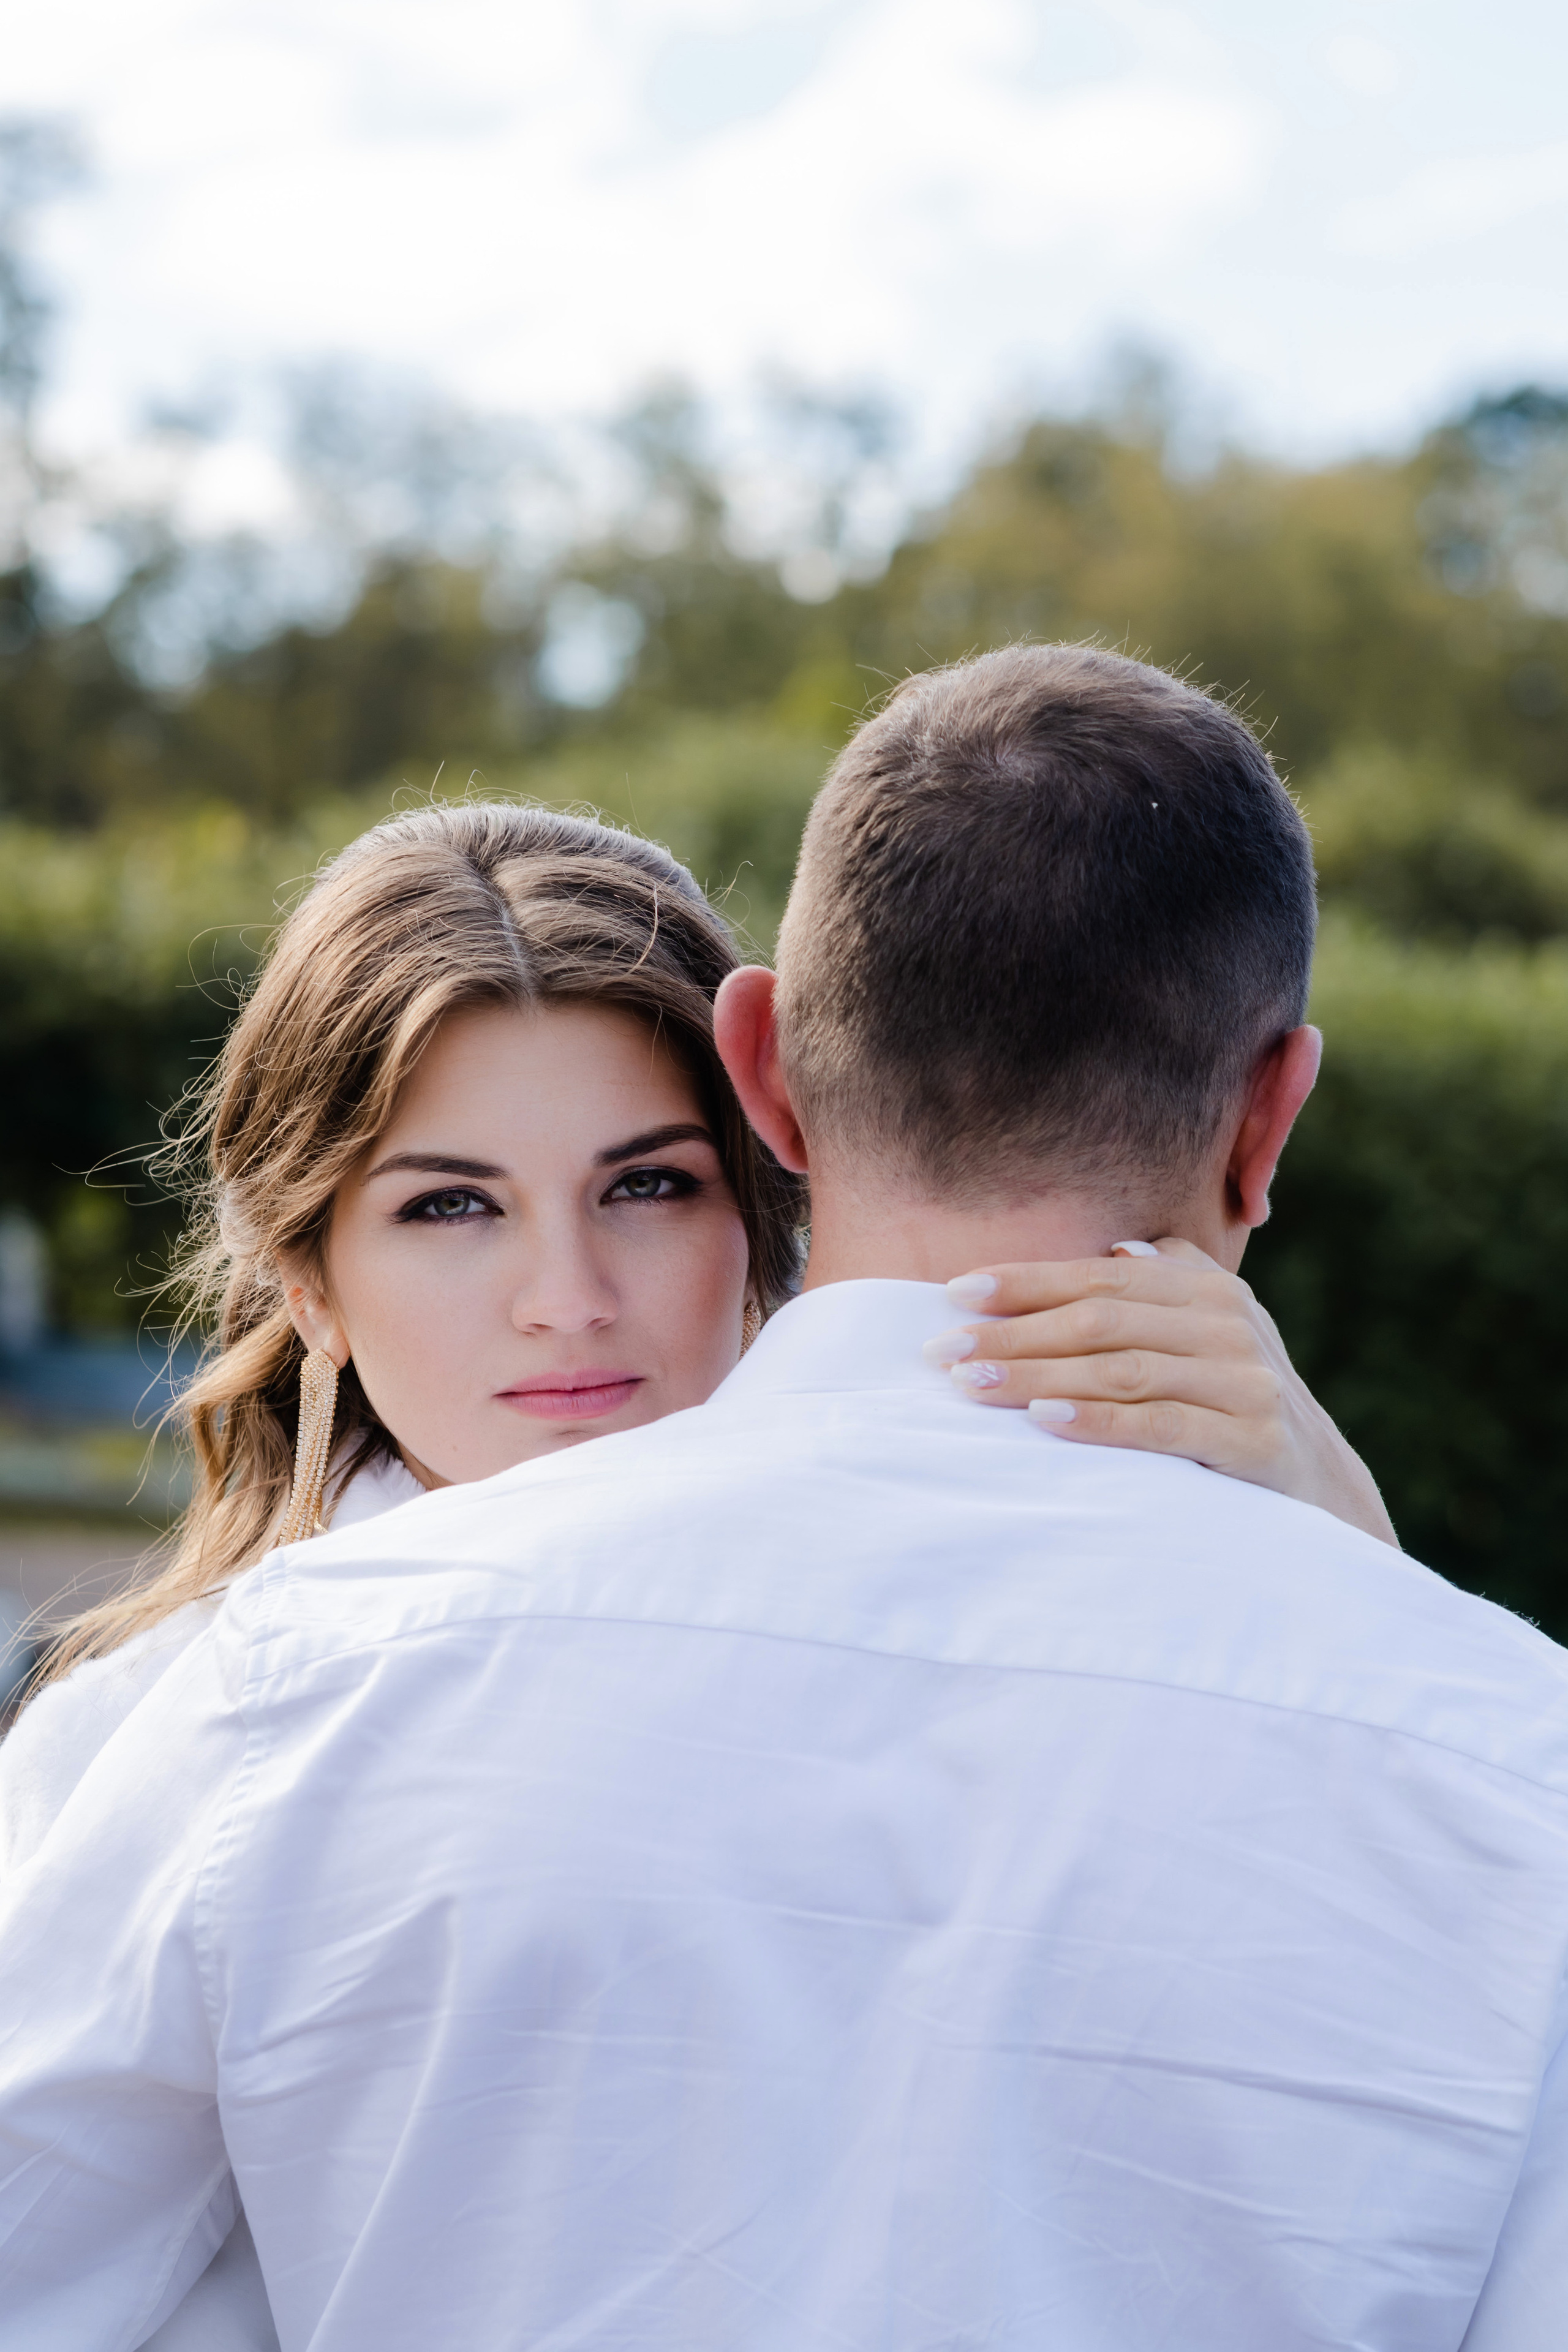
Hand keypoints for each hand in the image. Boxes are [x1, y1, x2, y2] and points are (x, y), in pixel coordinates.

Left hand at [928, 1238, 1398, 1547]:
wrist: (1323, 1488)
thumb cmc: (1237, 1405)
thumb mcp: (1214, 1337)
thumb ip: (1171, 1287)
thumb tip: (1117, 1247)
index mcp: (1209, 1292)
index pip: (1103, 1274)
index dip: (1027, 1281)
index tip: (955, 1295)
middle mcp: (1229, 1326)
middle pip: (1102, 1318)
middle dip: (1014, 1332)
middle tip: (942, 1350)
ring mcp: (1245, 1382)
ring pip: (1122, 1368)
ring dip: (1037, 1374)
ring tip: (972, 1385)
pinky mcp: (1253, 1441)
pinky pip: (1161, 1425)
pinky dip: (1098, 1420)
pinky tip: (1043, 1420)